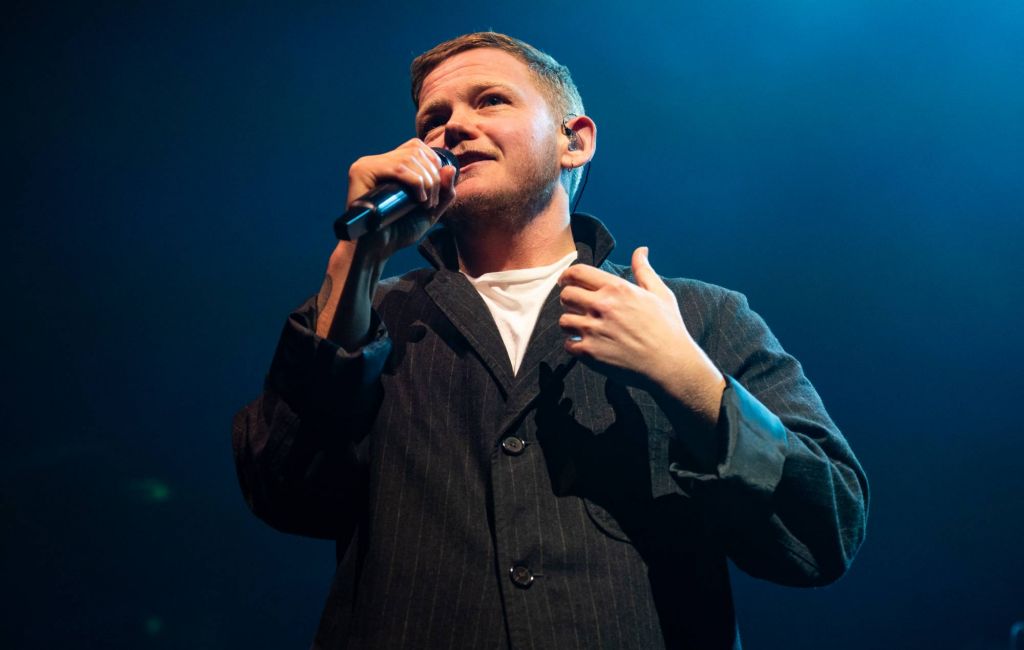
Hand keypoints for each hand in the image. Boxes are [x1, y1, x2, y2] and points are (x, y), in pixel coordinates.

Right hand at [345, 138, 457, 259]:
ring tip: (425, 204)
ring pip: (409, 159)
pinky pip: (397, 168)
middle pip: (416, 151)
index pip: (417, 147)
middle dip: (433, 176)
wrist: (377, 250)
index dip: (434, 163)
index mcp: (390, 165)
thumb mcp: (429, 211)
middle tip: (432, 202)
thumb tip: (450, 168)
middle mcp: (377, 162)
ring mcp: (367, 165)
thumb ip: (444, 192)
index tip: (437, 192)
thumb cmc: (399, 232)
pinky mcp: (361, 171)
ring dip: (427, 182)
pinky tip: (418, 199)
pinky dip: (415, 182)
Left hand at [557, 247, 725, 423]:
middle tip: (576, 307)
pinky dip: (574, 346)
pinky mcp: (590, 353)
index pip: (577, 273)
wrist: (670, 364)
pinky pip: (567, 345)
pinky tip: (586, 346)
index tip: (566, 282)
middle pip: (566, 295)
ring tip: (583, 329)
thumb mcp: (660, 294)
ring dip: (571, 324)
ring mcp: (594, 330)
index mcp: (617, 289)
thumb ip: (644, 270)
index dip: (567, 276)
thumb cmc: (668, 328)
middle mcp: (602, 306)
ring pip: (563, 321)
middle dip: (568, 300)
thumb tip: (641, 250)